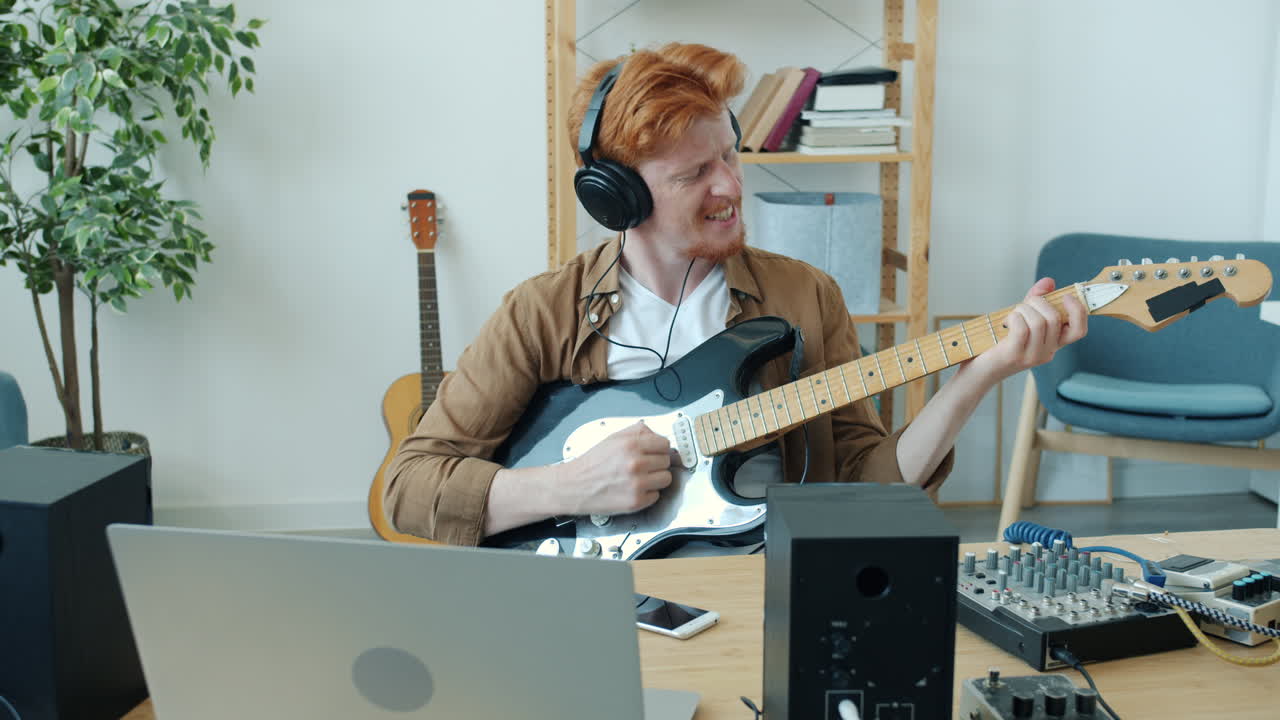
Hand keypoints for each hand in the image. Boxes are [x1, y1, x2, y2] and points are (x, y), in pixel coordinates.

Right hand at [562, 421, 675, 514]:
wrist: (573, 486)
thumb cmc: (592, 463)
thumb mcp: (613, 438)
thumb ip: (637, 432)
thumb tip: (657, 435)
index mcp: (631, 444)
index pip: (665, 444)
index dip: (659, 448)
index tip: (654, 452)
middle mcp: (636, 463)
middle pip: (666, 461)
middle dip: (656, 463)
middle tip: (643, 466)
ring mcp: (637, 484)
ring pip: (666, 479)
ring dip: (655, 479)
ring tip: (640, 478)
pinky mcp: (636, 501)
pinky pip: (656, 495)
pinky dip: (648, 494)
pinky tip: (633, 489)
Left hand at [970, 277, 1087, 382]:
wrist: (979, 370)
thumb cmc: (1000, 341)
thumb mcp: (1021, 318)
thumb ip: (1036, 300)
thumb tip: (1048, 281)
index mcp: (1053, 344)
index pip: (1079, 330)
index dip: (1078, 310)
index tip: (1066, 295)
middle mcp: (1047, 353)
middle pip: (1055, 318)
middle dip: (1038, 301)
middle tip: (1023, 304)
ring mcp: (1032, 356)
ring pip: (1039, 321)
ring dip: (1023, 308)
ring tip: (1012, 314)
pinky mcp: (1015, 355)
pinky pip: (1022, 328)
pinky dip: (1014, 317)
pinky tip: (1006, 322)